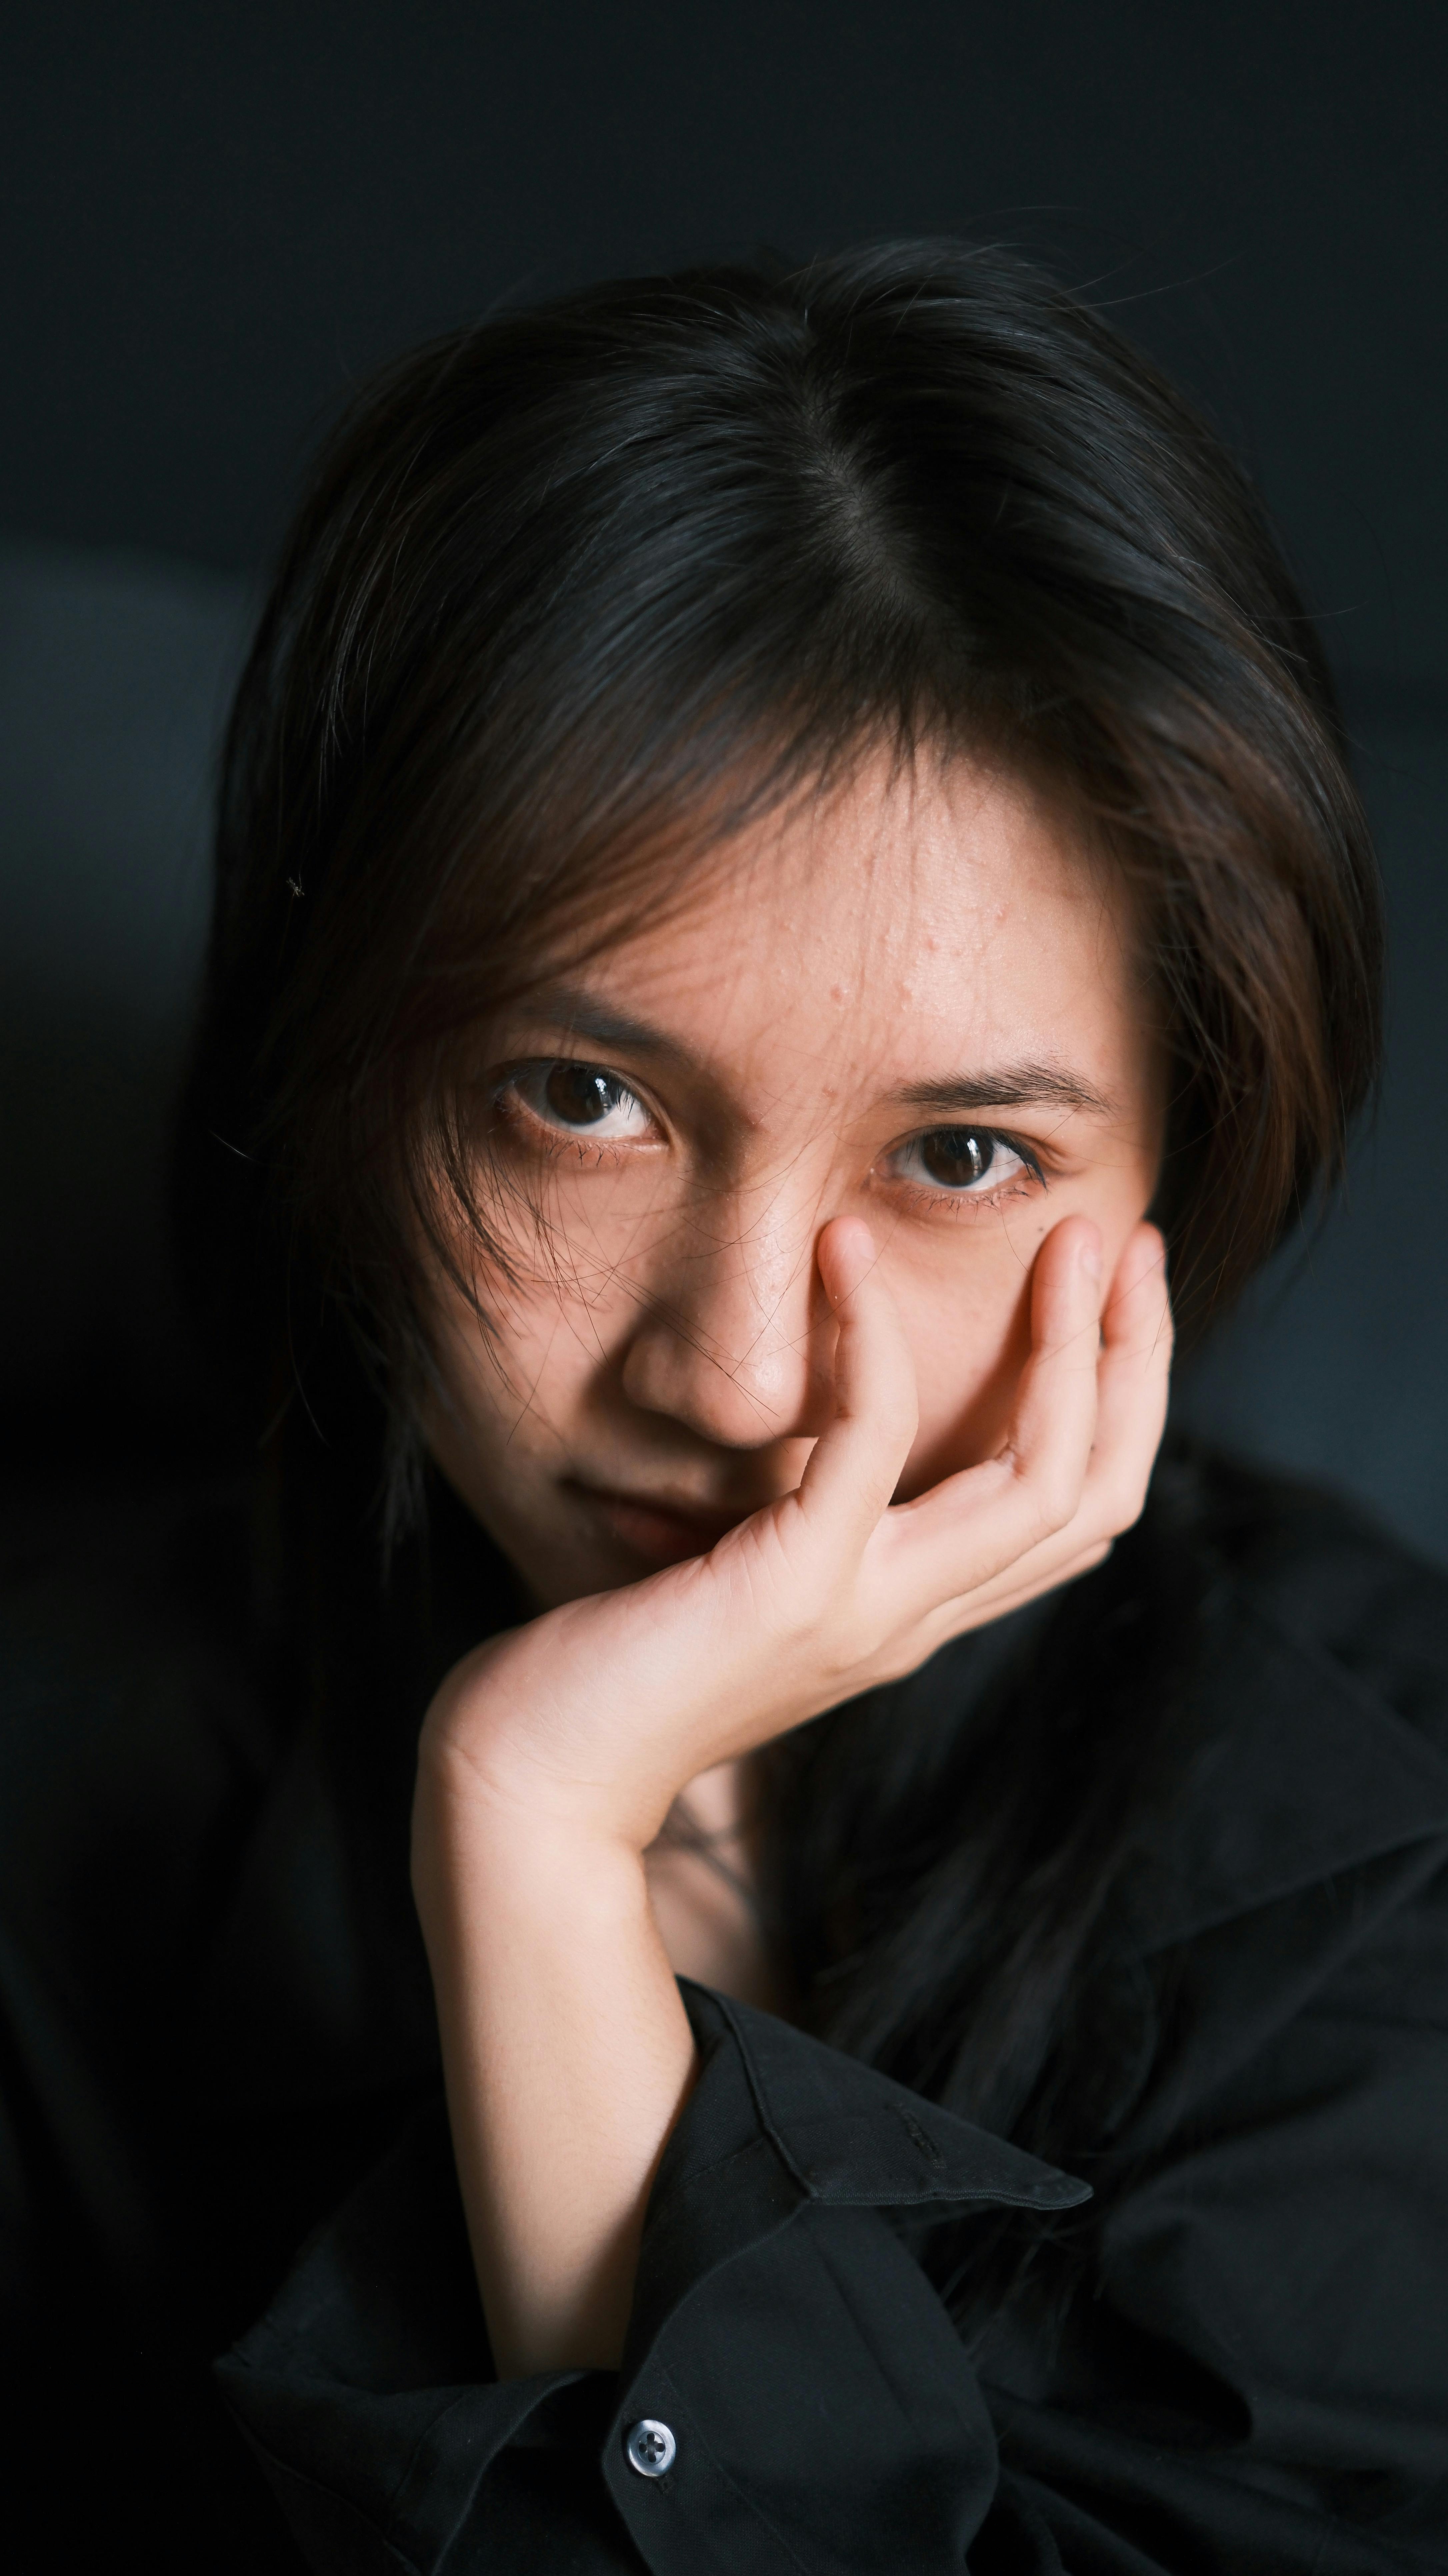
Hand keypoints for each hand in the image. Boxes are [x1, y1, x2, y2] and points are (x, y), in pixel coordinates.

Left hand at [417, 1213, 1170, 1859]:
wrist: (533, 1784)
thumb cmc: (612, 1669)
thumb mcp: (740, 1576)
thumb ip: (797, 1516)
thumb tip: (802, 1411)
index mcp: (911, 1611)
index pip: (1077, 1511)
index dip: (1123, 1399)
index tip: (1115, 1287)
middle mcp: (913, 1617)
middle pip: (1092, 1491)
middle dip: (1132, 1358)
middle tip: (1125, 1238)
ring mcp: (864, 1610)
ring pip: (1035, 1478)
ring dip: (1066, 1346)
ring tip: (1066, 1238)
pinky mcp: (791, 1587)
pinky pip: (868, 1444)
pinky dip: (871, 1339)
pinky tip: (846, 1254)